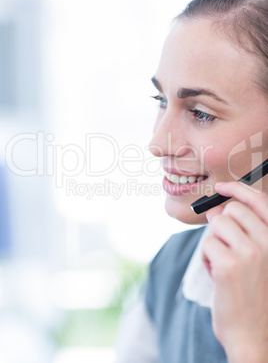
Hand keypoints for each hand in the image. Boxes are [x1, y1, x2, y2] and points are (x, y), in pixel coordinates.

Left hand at [201, 181, 267, 361]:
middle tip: (224, 247)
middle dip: (221, 225)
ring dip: (213, 242)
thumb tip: (216, 209)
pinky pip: (206, 244)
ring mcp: (249, 253)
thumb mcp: (256, 257)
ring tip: (223, 264)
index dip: (239, 189)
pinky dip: (206, 258)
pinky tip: (217, 275)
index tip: (222, 186)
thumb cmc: (251, 292)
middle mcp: (267, 243)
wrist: (252, 332)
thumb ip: (242, 230)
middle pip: (230, 210)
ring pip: (216, 224)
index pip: (260, 201)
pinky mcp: (228, 265)